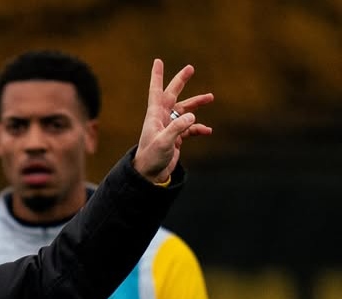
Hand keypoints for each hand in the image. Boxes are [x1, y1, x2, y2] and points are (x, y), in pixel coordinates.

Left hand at [133, 59, 213, 182]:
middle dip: (180, 82)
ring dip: (196, 104)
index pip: (156, 91)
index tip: (158, 61)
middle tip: (190, 68)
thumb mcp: (165, 142)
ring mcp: (169, 127)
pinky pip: (190, 129)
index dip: (157, 76)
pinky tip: (207, 131)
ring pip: (184, 111)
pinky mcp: (175, 138)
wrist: (150, 175)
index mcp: (155, 116)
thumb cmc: (152, 157)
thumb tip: (193, 116)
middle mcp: (161, 118)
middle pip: (172, 95)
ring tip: (211, 97)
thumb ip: (178, 128)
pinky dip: (198, 128)